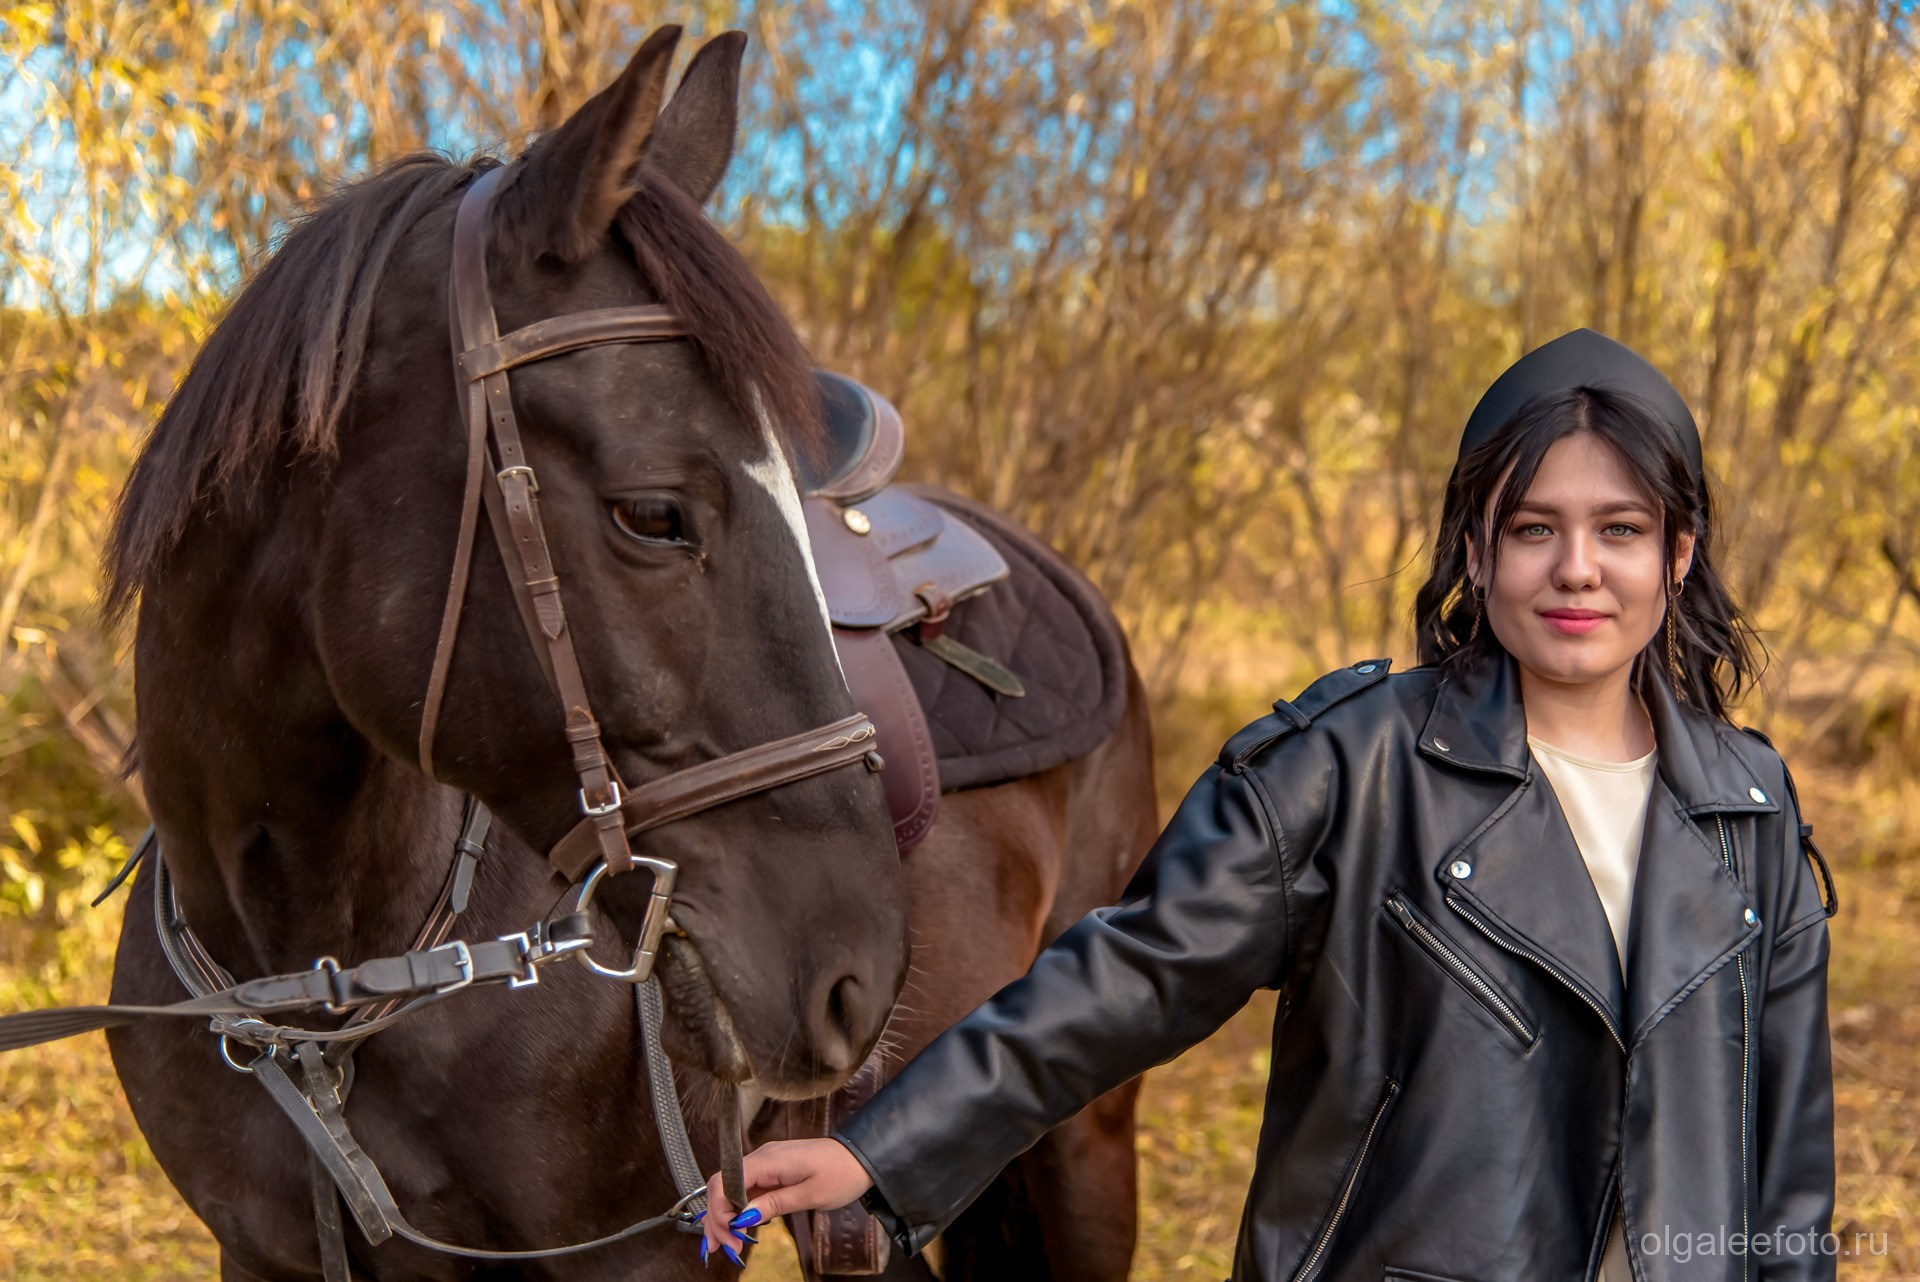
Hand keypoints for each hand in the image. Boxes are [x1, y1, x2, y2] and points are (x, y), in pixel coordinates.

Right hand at [699, 1138, 873, 1265]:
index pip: (725, 1181)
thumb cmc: (841, 1174)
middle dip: (718, 1218)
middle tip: (725, 1249)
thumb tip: (745, 1217)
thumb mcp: (811, 1194)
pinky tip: (739, 1228)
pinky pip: (746, 1189)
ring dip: (725, 1217)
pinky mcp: (772, 1171)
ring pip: (731, 1189)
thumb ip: (776, 1203)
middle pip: (723, 1186)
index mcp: (769, 1160)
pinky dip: (739, 1210)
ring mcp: (766, 1163)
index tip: (730, 1236)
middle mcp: (762, 1157)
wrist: (861, 1157)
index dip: (719, 1210)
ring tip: (727, 1245)